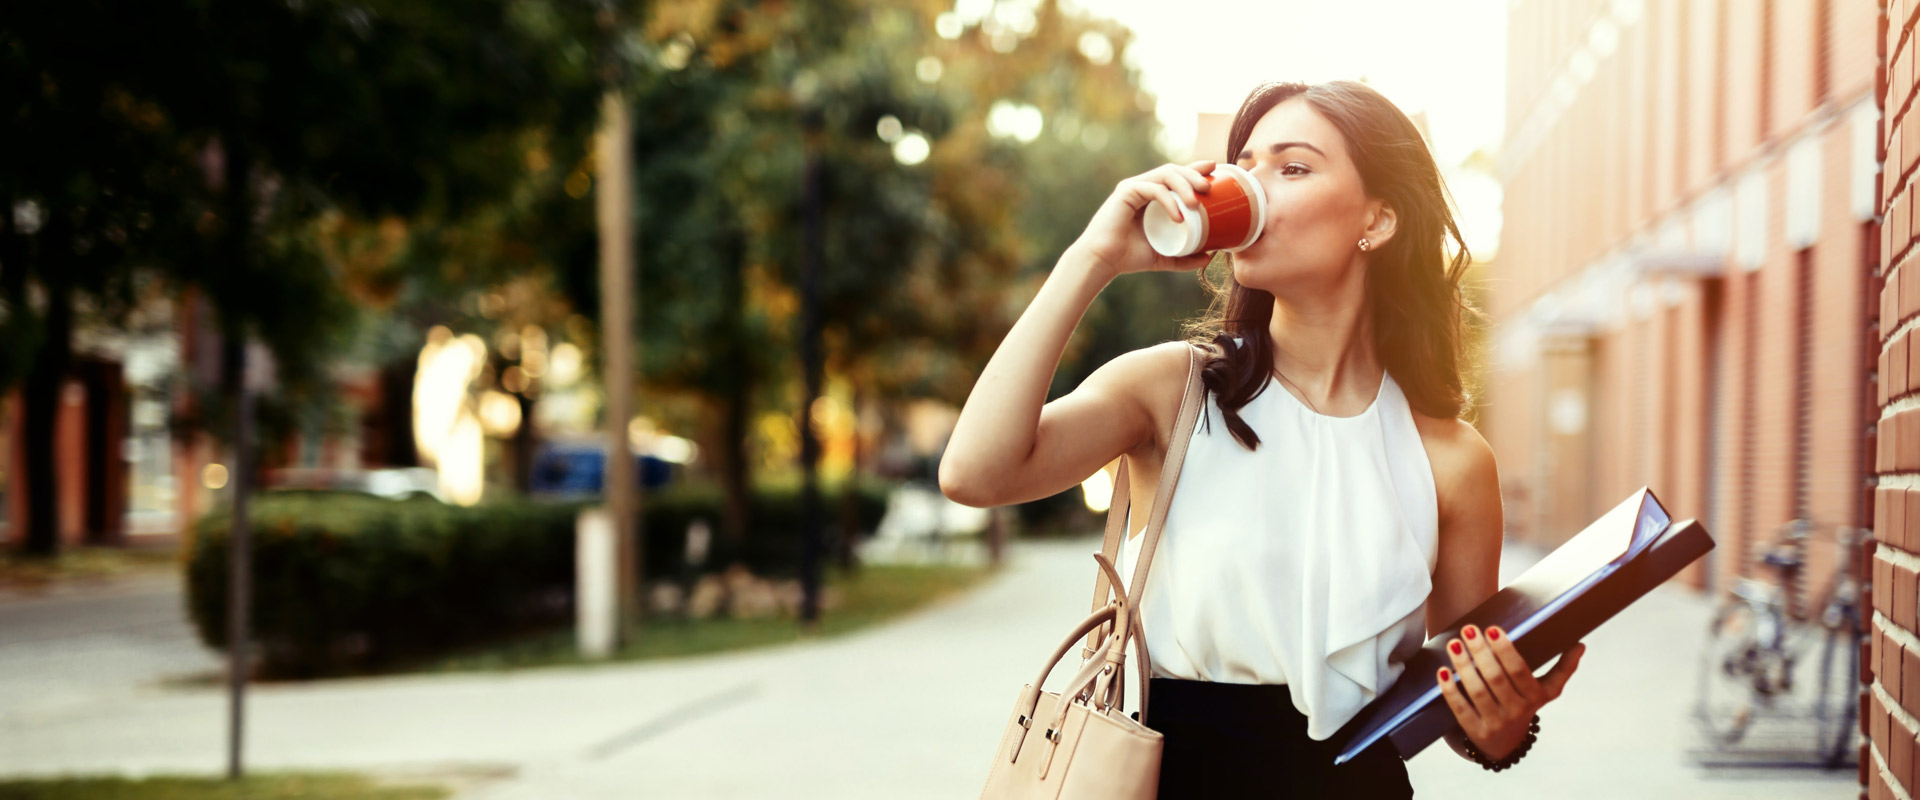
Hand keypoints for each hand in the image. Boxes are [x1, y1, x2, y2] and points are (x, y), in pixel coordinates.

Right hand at [1065, 160, 1220, 279]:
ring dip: (1185, 185)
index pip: (1177, 176)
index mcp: (1152, 196)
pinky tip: (1179, 217)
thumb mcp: (1164, 258)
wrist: (1103, 262)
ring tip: (1197, 203)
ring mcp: (1134, 187)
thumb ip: (1185, 258)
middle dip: (1194, 174)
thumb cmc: (1128, 257)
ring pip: (1166, 174)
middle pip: (1174, 170)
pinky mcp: (1126, 191)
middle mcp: (1143, 187)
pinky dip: (1169, 201)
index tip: (1215, 169)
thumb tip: (1209, 257)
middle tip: (1209, 187)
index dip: (1196, 169)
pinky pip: (1154, 190)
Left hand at [1435, 625, 1584, 760]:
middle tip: (1468, 629)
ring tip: (1454, 644)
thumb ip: (1562, 669)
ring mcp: (1496, 723)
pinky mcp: (1476, 732)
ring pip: (1477, 691)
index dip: (1505, 650)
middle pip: (1496, 678)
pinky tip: (1442, 671)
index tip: (1492, 628)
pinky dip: (1450, 690)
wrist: (1506, 744)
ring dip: (1463, 666)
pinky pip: (1460, 709)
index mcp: (1535, 697)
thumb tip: (1580, 645)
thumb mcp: (1546, 690)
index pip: (1519, 671)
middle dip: (1481, 651)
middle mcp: (1518, 712)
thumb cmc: (1524, 704)